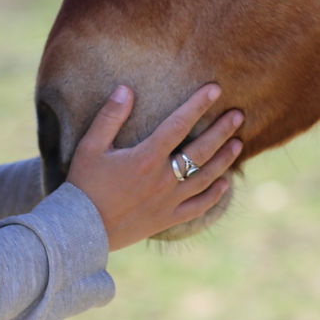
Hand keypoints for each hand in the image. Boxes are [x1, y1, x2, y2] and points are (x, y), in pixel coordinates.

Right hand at [66, 84, 242, 249]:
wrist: (80, 230)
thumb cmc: (84, 184)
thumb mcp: (90, 146)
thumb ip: (110, 116)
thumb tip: (126, 89)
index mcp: (146, 157)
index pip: (179, 124)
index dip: (198, 104)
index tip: (215, 89)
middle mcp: (163, 179)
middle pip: (201, 150)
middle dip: (222, 130)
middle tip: (239, 115)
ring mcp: (168, 201)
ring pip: (205, 178)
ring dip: (224, 159)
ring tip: (239, 143)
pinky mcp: (167, 219)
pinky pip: (198, 206)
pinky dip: (214, 195)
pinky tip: (225, 183)